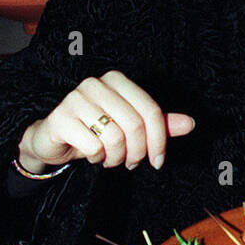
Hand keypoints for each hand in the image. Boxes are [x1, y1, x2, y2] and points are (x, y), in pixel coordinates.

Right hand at [16, 70, 194, 173]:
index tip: (157, 161)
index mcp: (117, 80)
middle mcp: (96, 84)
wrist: (54, 138)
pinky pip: (93, 146)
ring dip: (116, 157)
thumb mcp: (130, 126)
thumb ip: (159, 124)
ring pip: (115, 137)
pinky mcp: (60, 118)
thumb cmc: (95, 130)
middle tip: (131, 163)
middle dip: (137, 152)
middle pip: (135, 125)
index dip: (159, 141)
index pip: (151, 111)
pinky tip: (93, 155)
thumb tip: (190, 124)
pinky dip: (97, 158)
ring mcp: (76, 98)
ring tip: (110, 158)